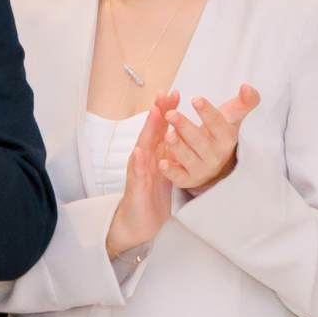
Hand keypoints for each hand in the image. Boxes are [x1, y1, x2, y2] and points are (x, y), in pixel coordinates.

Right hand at [106, 92, 179, 259]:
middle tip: (163, 93)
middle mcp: (145, 159)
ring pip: (143, 147)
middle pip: (151, 132)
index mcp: (155, 154)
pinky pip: (138, 174)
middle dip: (156, 112)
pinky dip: (138, 162)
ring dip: (147, 130)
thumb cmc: (152, 196)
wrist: (139, 223)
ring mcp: (139, 172)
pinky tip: (140, 152)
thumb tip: (181, 135)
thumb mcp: (166, 170)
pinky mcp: (136, 188)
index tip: (175, 93)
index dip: (166, 110)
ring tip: (154, 113)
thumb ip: (172, 152)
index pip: (160, 128)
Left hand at [154, 82, 256, 194]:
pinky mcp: (188, 180)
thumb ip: (243, 102)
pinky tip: (162, 163)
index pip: (218, 125)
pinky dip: (171, 172)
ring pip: (189, 158)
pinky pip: (180, 178)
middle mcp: (215, 156)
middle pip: (200, 141)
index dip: (208, 112)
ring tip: (167, 134)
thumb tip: (247, 86)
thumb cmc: (219, 133)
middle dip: (185, 127)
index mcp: (226, 139)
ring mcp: (202, 169)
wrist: (215, 162)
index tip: (196, 99)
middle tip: (170, 114)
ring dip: (177, 147)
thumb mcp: (231, 117)